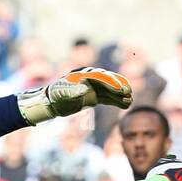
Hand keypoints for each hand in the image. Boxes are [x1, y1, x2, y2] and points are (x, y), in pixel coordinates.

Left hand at [17, 67, 132, 124]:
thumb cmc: (55, 96)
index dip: (111, 82)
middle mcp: (90, 80)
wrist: (51, 102)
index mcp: (83, 75)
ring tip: (130, 101)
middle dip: (118, 87)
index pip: (100, 77)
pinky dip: (116, 101)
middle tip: (129, 92)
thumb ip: (72, 90)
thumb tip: (84, 89)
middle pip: (107, 82)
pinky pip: (108, 98)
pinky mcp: (94, 97)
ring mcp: (93, 88)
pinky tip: (126, 105)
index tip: (120, 89)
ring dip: (120, 95)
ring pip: (110, 91)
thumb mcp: (62, 94)